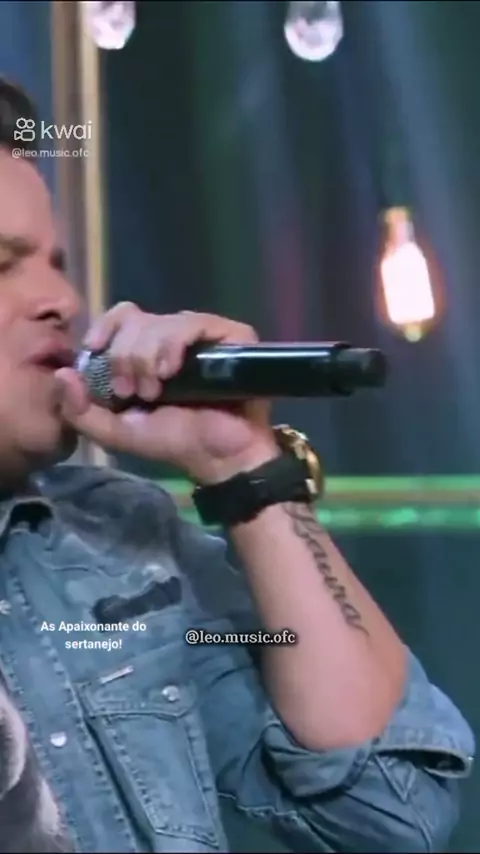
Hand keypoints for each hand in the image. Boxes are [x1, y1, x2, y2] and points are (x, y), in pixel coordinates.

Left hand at [57, 303, 278, 481]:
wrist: (219, 459)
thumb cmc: (174, 443)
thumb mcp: (116, 432)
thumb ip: (81, 410)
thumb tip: (62, 374)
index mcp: (146, 353)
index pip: (120, 317)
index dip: (103, 328)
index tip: (93, 350)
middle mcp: (172, 339)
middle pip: (133, 317)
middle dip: (123, 354)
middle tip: (131, 391)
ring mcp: (202, 337)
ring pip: (159, 322)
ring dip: (145, 356)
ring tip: (155, 390)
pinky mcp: (230, 337)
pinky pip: (192, 322)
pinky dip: (172, 344)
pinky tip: (170, 370)